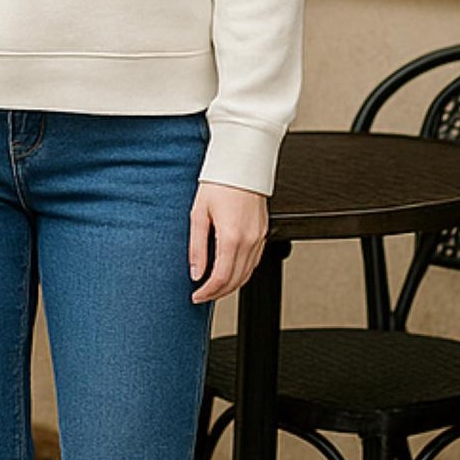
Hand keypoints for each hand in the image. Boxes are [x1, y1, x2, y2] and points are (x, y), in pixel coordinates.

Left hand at [190, 180, 268, 303]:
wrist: (241, 163)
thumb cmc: (219, 182)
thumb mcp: (198, 214)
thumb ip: (197, 247)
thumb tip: (195, 272)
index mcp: (232, 236)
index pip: (221, 277)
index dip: (208, 292)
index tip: (196, 296)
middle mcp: (250, 240)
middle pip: (236, 280)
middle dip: (218, 293)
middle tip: (202, 295)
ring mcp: (259, 237)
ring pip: (248, 273)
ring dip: (231, 285)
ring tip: (214, 287)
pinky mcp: (263, 232)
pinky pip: (255, 261)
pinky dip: (242, 272)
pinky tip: (230, 271)